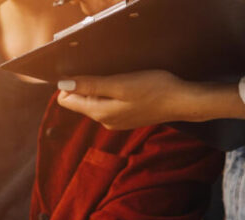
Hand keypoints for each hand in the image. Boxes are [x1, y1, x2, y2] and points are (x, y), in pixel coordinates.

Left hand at [57, 71, 244, 130]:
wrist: (181, 102)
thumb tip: (63, 86)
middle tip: (110, 74)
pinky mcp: (125, 118)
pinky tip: (129, 87)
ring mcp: (115, 121)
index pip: (67, 101)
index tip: (87, 72)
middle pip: (81, 101)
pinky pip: (109, 104)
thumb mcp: (119, 84)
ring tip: (121, 80)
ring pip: (96, 101)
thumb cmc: (154, 90)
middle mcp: (103, 121)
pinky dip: (114, 93)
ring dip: (103, 88)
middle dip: (88, 85)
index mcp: (98, 113)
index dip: (71, 84)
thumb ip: (90, 86)